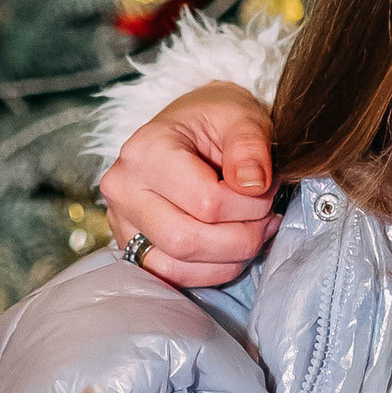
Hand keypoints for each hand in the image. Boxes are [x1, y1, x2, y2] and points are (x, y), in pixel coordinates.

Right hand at [102, 83, 276, 288]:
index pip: (206, 201)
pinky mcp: (132, 245)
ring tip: (252, 231)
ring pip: (178, 265)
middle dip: (240, 238)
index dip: (250, 206)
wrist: (189, 128)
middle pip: (186, 240)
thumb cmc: (215, 120)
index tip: (268, 191)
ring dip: (228, 259)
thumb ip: (250, 146)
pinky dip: (211, 270)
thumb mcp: (241, 116)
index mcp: (147, 151)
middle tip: (266, 219)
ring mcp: (122, 221)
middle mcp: (124, 189)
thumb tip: (254, 186)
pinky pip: (172, 276)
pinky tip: (231, 247)